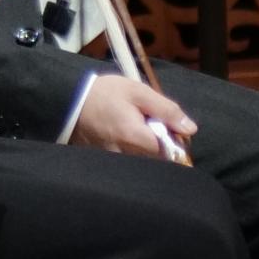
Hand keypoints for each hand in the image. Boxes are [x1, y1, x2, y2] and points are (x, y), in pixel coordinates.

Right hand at [67, 72, 198, 162]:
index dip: (175, 143)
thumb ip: (166, 110)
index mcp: (135, 137)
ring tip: (139, 134)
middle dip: (161, 149)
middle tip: (154, 130)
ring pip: (142, 165)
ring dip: (147, 154)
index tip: (172, 132)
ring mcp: (112, 163)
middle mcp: (124, 155)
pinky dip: (132, 157)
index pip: (169, 153)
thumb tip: (190, 129)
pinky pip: (126, 166)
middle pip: (156, 163)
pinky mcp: (103, 164)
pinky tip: (126, 141)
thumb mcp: (138, 92)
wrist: (68, 99)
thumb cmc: (105, 92)